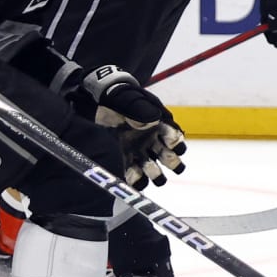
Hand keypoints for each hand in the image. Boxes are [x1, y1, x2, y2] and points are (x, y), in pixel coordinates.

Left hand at [72, 65, 186, 187]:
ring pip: (155, 170)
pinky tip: (131, 179)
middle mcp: (154, 141)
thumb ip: (140, 109)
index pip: (175, 139)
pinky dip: (135, 179)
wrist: (100, 99)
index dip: (176, 144)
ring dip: (154, 174)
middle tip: (162, 159)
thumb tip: (152, 120)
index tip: (170, 144)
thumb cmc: (119, 97)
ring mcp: (140, 150)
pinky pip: (133, 173)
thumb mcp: (129, 98)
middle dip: (171, 163)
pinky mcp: (126, 157)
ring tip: (146, 172)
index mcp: (160, 125)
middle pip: (170, 159)